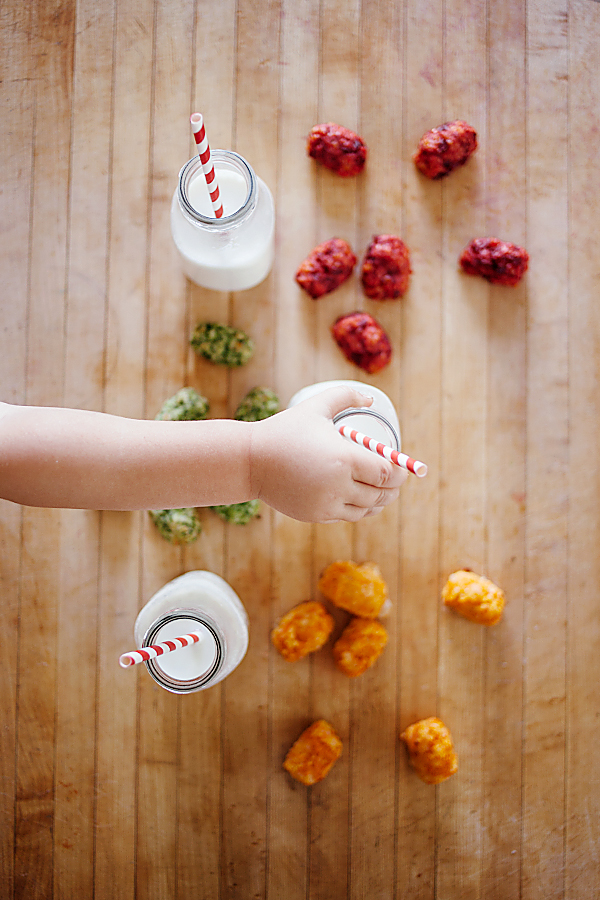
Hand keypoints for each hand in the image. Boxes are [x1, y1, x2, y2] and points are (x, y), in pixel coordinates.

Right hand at [248, 385, 406, 522]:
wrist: (250, 460)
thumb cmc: (284, 430)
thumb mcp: (316, 406)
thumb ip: (346, 396)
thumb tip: (371, 399)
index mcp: (344, 458)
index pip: (386, 473)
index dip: (399, 473)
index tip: (401, 467)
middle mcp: (338, 485)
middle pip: (380, 494)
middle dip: (393, 489)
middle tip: (395, 481)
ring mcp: (327, 504)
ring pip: (366, 509)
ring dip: (379, 502)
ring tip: (383, 493)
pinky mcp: (316, 515)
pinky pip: (347, 516)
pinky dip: (359, 510)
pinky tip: (362, 503)